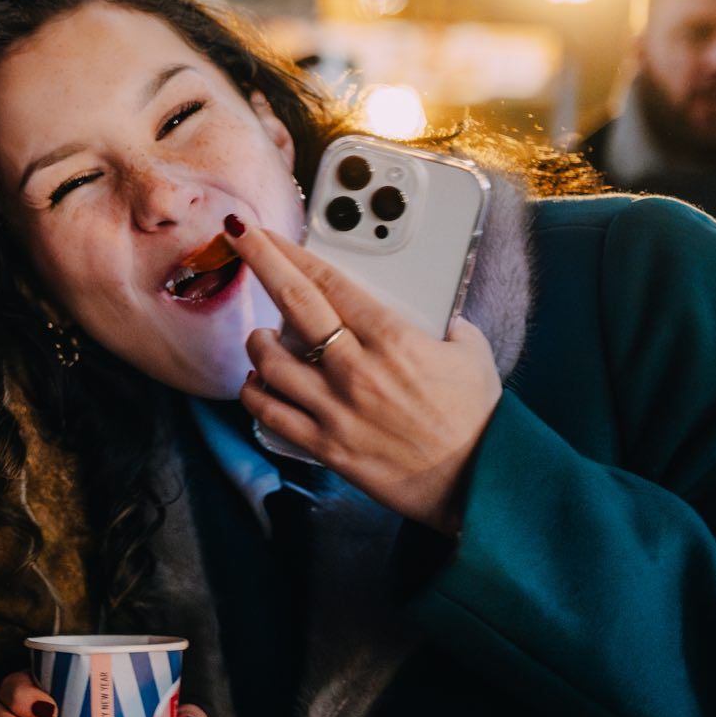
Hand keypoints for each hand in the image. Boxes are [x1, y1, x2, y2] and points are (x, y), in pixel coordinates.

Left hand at [227, 221, 500, 533]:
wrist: (476, 483)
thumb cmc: (477, 420)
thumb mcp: (471, 356)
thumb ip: (449, 326)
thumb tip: (441, 315)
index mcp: (392, 339)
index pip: (328, 282)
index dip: (291, 251)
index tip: (265, 234)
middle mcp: (357, 368)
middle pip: (293, 303)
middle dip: (260, 262)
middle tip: (238, 239)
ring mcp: (336, 408)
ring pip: (270, 361)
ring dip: (258, 342)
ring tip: (262, 338)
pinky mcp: (325, 445)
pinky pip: (270, 414)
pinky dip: (255, 394)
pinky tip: (258, 384)